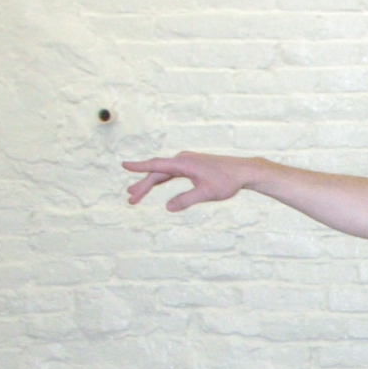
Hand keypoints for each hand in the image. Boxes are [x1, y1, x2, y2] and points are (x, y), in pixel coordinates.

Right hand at [123, 153, 256, 210]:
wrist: (243, 171)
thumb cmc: (227, 181)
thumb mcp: (206, 193)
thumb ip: (186, 200)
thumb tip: (168, 208)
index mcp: (184, 163)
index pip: (157, 166)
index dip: (139, 167)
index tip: (124, 166)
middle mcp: (183, 160)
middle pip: (157, 173)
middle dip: (143, 186)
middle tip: (131, 199)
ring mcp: (187, 162)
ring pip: (163, 173)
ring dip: (150, 184)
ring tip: (135, 195)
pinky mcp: (191, 166)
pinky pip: (171, 173)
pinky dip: (161, 180)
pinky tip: (154, 185)